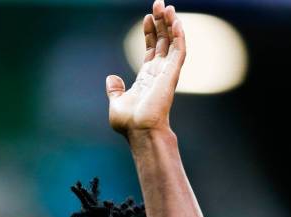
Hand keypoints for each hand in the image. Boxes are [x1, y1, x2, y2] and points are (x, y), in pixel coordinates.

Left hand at [106, 1, 185, 135]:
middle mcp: (159, 74)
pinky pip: (179, 50)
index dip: (150, 33)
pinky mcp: (172, 74)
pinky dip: (179, 35)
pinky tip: (176, 21)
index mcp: (147, 79)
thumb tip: (111, 78)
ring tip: (167, 6)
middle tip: (159, 3)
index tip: (147, 17)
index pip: (152, 50)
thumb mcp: (116, 103)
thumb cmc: (129, 123)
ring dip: (171, 24)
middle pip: (163, 42)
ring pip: (173, 43)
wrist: (139, 130)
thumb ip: (115, 90)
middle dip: (161, 22)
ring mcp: (166, 73)